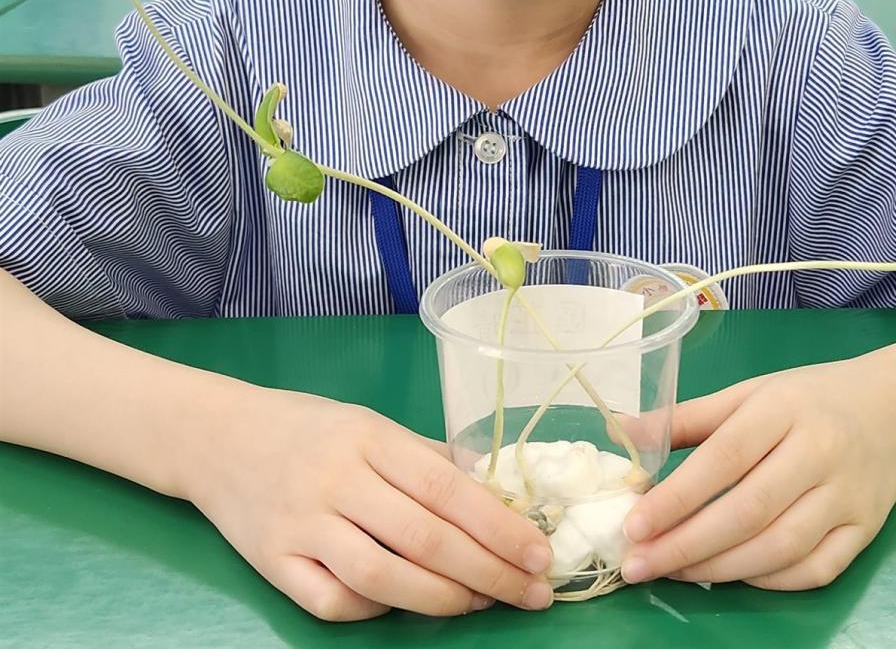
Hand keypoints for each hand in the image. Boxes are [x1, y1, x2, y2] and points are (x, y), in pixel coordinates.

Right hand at [185, 384, 553, 619]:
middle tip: (532, 593)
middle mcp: (337, 479)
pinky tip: (402, 605)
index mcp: (369, 437)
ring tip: (480, 604)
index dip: (498, 525)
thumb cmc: (307, 428)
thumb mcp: (369, 423)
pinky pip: (331, 601)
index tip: (539, 553)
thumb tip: (494, 488)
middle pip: (423, 536)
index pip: (445, 487)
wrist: (218, 437)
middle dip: (487, 570)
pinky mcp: (272, 562)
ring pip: (382, 575)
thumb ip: (425, 456)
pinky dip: (373, 609)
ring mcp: (301, 524)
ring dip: (440, 598)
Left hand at [620, 357, 895, 590]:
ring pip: (779, 547)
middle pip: (748, 511)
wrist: (893, 407)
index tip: (634, 524)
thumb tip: (622, 433)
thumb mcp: (748, 392)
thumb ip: (687, 418)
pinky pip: (815, 570)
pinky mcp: (867, 530)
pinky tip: (732, 575)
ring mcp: (847, 496)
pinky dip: (770, 580)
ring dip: (720, 569)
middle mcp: (818, 452)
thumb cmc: (807, 398)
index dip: (676, 496)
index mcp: (781, 409)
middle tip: (638, 564)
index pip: (723, 458)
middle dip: (686, 545)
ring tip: (673, 572)